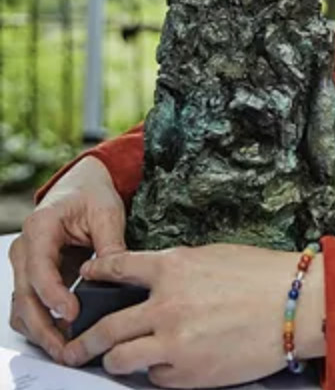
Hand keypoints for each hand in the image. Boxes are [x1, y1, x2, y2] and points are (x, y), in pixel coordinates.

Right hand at [8, 156, 126, 361]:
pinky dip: (41, 322)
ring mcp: (24, 263)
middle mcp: (25, 248)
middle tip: (67, 346)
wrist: (83, 185)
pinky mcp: (32, 276)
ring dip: (40, 330)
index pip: (39, 268)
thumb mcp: (108, 212)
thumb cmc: (92, 194)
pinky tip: (63, 334)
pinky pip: (29, 305)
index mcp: (41, 227)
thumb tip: (114, 276)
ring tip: (66, 348)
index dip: (53, 294)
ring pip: (22, 306)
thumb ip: (109, 244)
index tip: (72, 312)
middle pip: (24, 295)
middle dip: (44, 325)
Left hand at [62, 244, 326, 387]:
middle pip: (106, 327)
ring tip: (113, 362)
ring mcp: (172, 343)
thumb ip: (178, 271)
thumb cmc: (263, 274)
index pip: (118, 268)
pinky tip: (175, 363)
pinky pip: (156, 377)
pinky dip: (160, 371)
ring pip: (120, 359)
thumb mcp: (215, 257)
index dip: (97, 272)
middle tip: (71, 347)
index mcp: (173, 267)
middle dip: (83, 340)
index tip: (85, 277)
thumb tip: (154, 284)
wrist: (297, 305)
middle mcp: (165, 305)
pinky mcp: (185, 374)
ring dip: (114, 361)